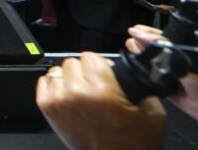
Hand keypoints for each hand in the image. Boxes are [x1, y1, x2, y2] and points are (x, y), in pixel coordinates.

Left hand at [36, 53, 166, 149]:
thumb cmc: (134, 143)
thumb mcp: (153, 112)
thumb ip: (140, 85)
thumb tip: (127, 69)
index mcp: (102, 89)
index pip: (91, 56)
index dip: (100, 64)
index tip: (104, 72)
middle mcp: (77, 92)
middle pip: (73, 62)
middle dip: (84, 71)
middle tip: (94, 85)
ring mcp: (59, 100)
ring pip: (58, 71)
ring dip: (69, 79)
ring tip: (81, 92)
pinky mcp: (47, 108)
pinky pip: (44, 82)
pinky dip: (54, 86)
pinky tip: (67, 95)